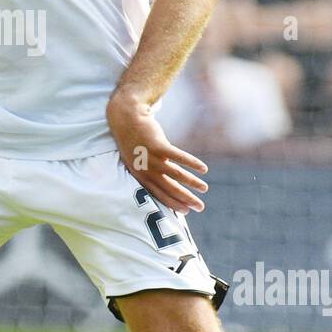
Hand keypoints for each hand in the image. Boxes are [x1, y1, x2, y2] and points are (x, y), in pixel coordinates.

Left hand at [107, 92, 208, 214]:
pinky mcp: (159, 146)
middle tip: (200, 207)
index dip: (173, 204)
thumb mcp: (137, 161)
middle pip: (169, 188)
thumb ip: (150, 173)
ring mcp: (152, 158)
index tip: (186, 212)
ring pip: (176, 175)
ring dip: (192, 183)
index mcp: (140, 176)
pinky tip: (203, 169)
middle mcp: (146, 170)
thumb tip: (166, 184)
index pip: (159, 194)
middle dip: (186, 199)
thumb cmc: (134, 142)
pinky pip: (179, 157)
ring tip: (204, 188)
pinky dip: (192, 163)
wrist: (126, 119)